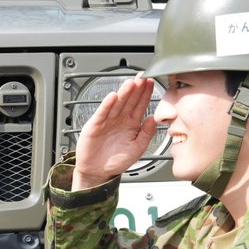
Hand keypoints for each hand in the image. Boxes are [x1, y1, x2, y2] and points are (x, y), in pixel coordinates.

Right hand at [73, 74, 157, 189]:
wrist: (98, 172)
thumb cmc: (117, 162)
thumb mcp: (137, 149)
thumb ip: (146, 134)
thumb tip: (154, 119)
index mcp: (131, 124)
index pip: (140, 105)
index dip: (145, 94)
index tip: (151, 83)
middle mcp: (120, 120)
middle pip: (129, 101)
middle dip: (136, 89)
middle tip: (143, 77)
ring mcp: (107, 121)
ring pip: (117, 104)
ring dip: (123, 93)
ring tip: (130, 83)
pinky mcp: (95, 125)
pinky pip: (102, 113)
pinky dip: (106, 105)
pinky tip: (112, 97)